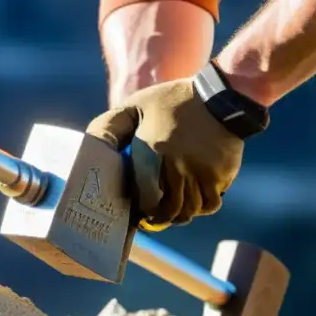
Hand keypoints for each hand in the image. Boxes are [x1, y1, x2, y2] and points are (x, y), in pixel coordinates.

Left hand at [85, 78, 243, 228]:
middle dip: (160, 219)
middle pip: (168, 211)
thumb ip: (113, 124)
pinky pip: (211, 203)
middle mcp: (176, 167)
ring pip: (189, 211)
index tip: (138, 211)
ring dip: (181, 215)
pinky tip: (196, 201)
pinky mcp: (220, 175)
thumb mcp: (137, 105)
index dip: (142, 210)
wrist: (221, 97)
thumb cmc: (172, 101)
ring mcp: (200, 173)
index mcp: (152, 153)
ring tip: (174, 212)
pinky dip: (202, 207)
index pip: (146, 199)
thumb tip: (94, 144)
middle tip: (154, 218)